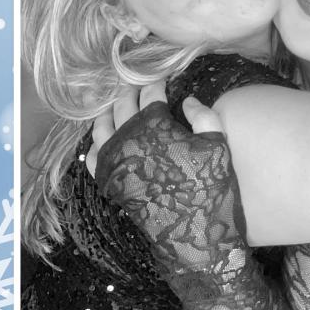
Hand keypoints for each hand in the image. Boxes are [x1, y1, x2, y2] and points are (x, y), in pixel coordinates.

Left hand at [86, 82, 222, 177]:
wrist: (191, 230)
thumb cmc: (208, 185)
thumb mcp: (217, 145)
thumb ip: (203, 116)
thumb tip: (187, 100)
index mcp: (155, 125)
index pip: (150, 93)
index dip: (156, 82)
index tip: (162, 79)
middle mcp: (129, 137)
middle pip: (122, 104)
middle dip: (129, 90)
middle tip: (136, 84)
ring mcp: (115, 159)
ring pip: (100, 126)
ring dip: (107, 111)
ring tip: (114, 105)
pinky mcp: (109, 180)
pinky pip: (91, 157)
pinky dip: (94, 144)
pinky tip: (103, 139)